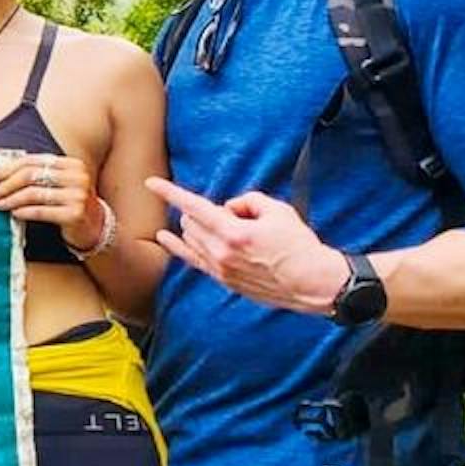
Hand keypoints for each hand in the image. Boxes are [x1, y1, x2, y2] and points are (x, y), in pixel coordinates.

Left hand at [0, 153, 106, 253]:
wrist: (97, 227)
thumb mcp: (59, 184)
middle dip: (6, 184)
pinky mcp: (75, 214)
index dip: (9, 167)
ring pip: (34, 194)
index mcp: (71, 164)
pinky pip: (41, 211)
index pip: (33, 161)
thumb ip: (38, 176)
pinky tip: (13, 213)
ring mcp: (77, 195)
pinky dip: (24, 212)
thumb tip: (0, 174)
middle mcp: (77, 176)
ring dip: (11, 199)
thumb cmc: (71, 203)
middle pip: (31, 175)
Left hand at [144, 177, 350, 315]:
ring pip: (191, 239)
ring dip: (199, 227)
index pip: (194, 207)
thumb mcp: (278, 210)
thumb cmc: (299, 246)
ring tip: (231, 229)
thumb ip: (248, 201)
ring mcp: (220, 269)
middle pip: (191, 222)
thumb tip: (230, 208)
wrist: (312, 282)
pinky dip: (178, 247)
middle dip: (204, 211)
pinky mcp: (223, 280)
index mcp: (234, 233)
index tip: (152, 183)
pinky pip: (193, 261)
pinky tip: (166, 238)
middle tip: (235, 215)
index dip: (171, 193)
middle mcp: (221, 253)